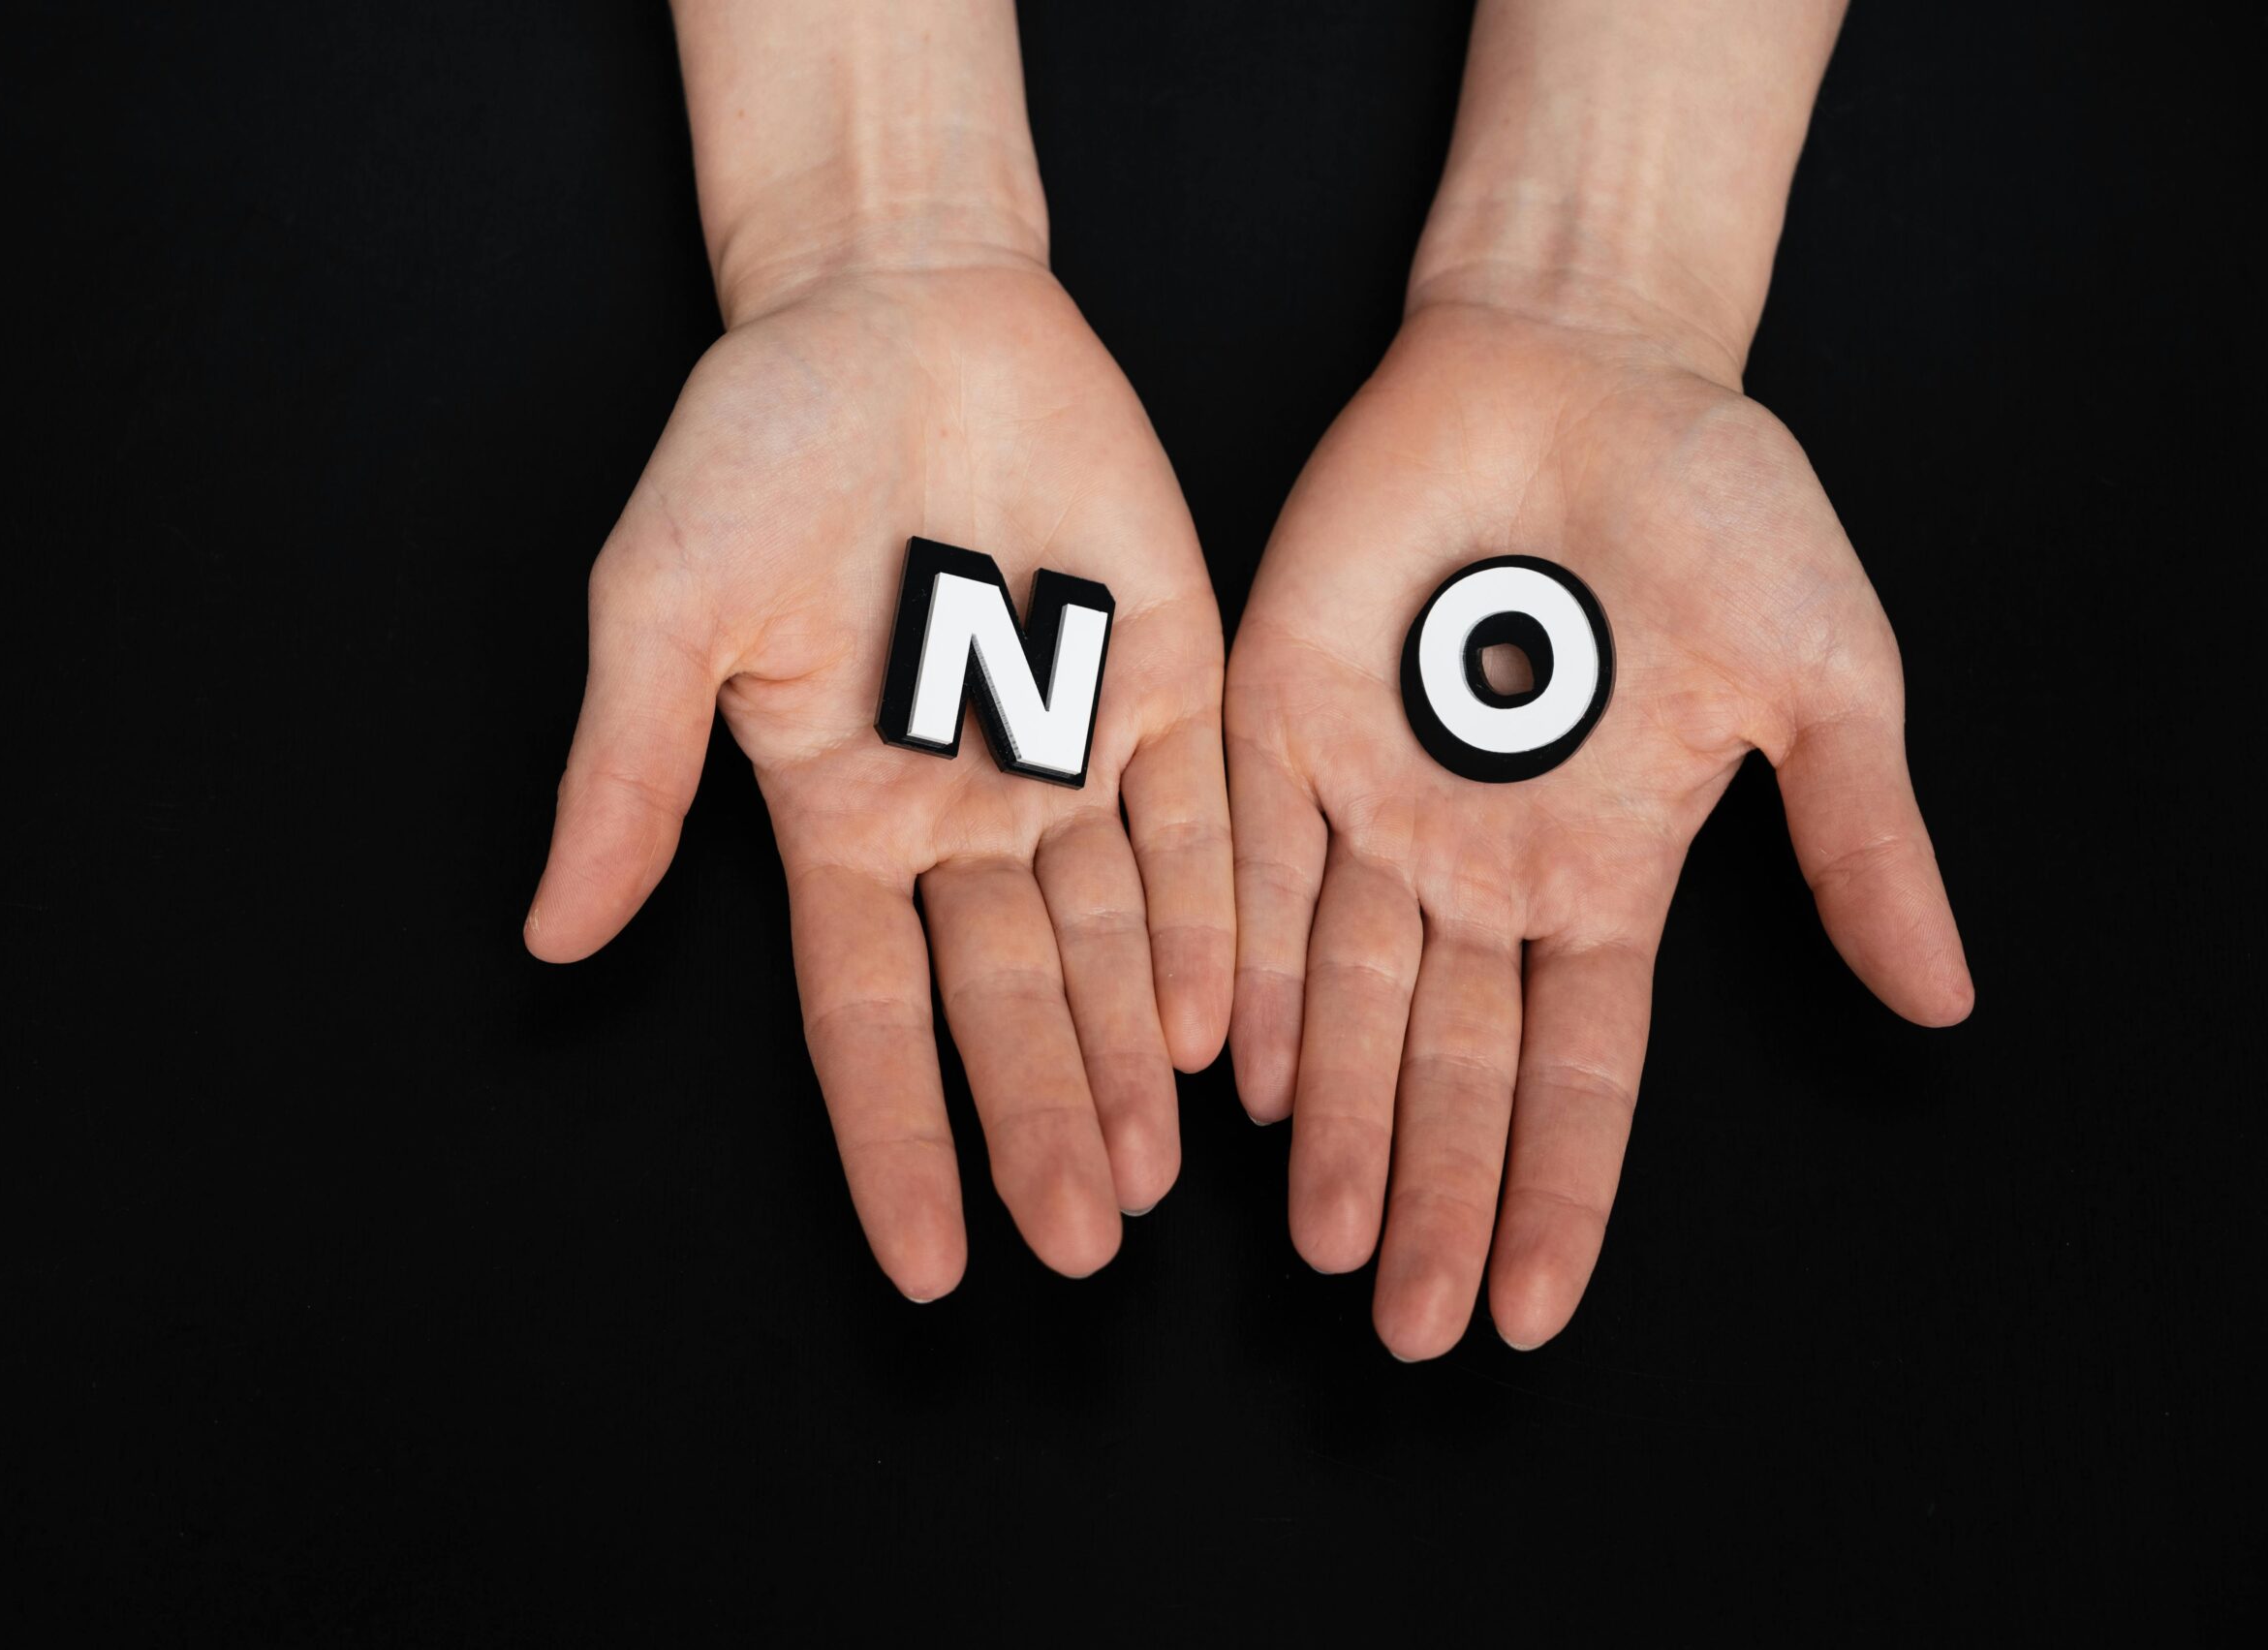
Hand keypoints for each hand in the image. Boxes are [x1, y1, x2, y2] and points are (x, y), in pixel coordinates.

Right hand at [526, 262, 1232, 1298]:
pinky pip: (1196, 816)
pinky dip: (1204, 913)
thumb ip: (630, 771)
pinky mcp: (1166, 672)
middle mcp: (963, 810)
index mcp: (842, 814)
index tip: (927, 1260)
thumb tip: (557, 929)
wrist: (896, 304)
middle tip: (1078, 1242)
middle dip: (1038, 1120)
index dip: (895, 1138)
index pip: (869, 1015)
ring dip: (1127, 1054)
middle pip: (1005, 999)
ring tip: (1146, 1173)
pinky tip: (1210, 1016)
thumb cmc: (760, 446)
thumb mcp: (666, 607)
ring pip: (1110, 935)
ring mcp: (1071, 749)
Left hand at [1225, 290, 1971, 1357]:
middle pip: (1447, 1063)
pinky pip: (1251, 860)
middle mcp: (1473, 864)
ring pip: (1338, 990)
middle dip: (1427, 1190)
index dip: (1557, 1190)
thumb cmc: (1715, 508)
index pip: (1577, 1071)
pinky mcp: (1280, 714)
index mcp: (1599, 874)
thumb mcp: (1819, 678)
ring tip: (1321, 1235)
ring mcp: (1371, 797)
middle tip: (1401, 1323)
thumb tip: (1940, 999)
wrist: (1585, 358)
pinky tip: (1237, 1062)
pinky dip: (1242, 958)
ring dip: (1331, 1115)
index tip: (1527, 1308)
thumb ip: (1855, 840)